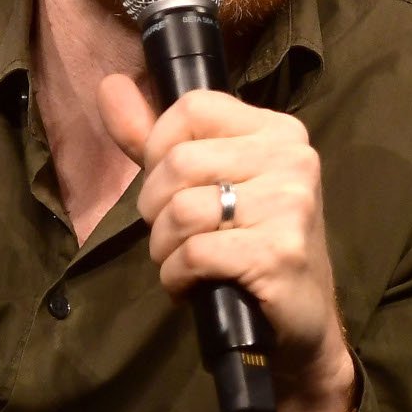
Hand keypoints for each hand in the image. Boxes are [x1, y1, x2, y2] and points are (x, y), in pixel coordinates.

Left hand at [98, 77, 356, 411]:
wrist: (301, 326)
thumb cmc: (251, 248)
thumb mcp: (208, 184)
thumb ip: (155, 137)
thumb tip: (110, 86)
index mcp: (279, 131)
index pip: (192, 108)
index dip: (160, 149)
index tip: (170, 187)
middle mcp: (293, 158)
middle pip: (179, 162)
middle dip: (155, 209)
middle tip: (175, 237)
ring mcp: (291, 205)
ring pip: (182, 209)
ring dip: (165, 247)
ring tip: (184, 262)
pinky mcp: (279, 252)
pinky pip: (195, 252)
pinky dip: (177, 276)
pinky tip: (191, 285)